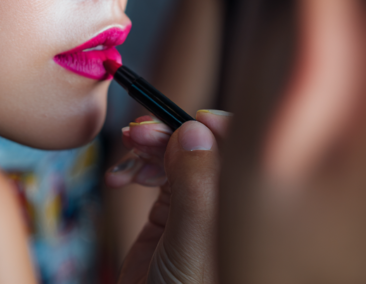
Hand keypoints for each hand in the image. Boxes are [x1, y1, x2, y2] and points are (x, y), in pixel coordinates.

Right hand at [106, 110, 229, 283]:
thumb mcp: (189, 243)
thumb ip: (195, 186)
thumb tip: (195, 130)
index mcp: (243, 207)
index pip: (239, 147)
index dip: (211, 127)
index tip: (182, 122)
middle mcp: (222, 201)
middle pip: (201, 145)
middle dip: (168, 133)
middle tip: (138, 135)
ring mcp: (195, 205)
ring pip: (176, 154)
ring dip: (147, 149)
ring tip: (126, 157)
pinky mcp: (170, 213)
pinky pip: (156, 173)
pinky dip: (136, 168)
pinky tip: (121, 180)